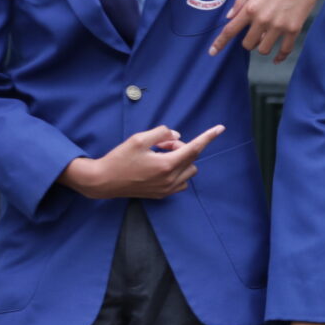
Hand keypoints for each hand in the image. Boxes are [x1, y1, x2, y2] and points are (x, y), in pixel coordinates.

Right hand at [60, 124, 225, 198]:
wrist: (103, 181)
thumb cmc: (119, 158)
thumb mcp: (139, 139)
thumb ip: (162, 133)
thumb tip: (177, 136)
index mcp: (166, 165)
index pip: (194, 148)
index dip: (208, 137)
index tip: (220, 128)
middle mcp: (170, 180)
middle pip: (191, 158)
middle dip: (181, 147)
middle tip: (161, 144)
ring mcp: (167, 190)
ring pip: (188, 170)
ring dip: (180, 160)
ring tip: (160, 155)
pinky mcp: (162, 195)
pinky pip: (181, 182)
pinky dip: (177, 172)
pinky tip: (160, 167)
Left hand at [207, 0, 324, 58]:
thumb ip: (240, 0)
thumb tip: (229, 16)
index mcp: (251, 7)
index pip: (230, 30)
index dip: (220, 43)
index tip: (212, 52)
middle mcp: (263, 19)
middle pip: (248, 44)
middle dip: (248, 41)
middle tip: (254, 34)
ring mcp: (279, 26)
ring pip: (264, 49)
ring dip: (262, 46)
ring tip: (267, 37)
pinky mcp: (294, 29)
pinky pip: (285, 50)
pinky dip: (279, 57)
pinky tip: (276, 58)